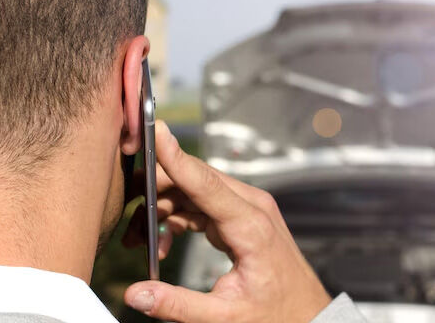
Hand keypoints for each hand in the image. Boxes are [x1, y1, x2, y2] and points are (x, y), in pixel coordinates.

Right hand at [123, 121, 330, 322]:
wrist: (307, 314)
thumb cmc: (276, 313)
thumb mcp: (225, 315)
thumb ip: (178, 304)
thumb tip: (136, 294)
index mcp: (250, 226)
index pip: (205, 182)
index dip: (176, 158)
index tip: (155, 131)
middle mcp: (250, 206)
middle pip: (192, 181)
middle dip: (155, 193)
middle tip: (127, 217)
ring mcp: (245, 208)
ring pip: (192, 191)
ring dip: (162, 209)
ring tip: (139, 240)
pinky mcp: (239, 215)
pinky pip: (200, 205)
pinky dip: (177, 219)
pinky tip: (163, 244)